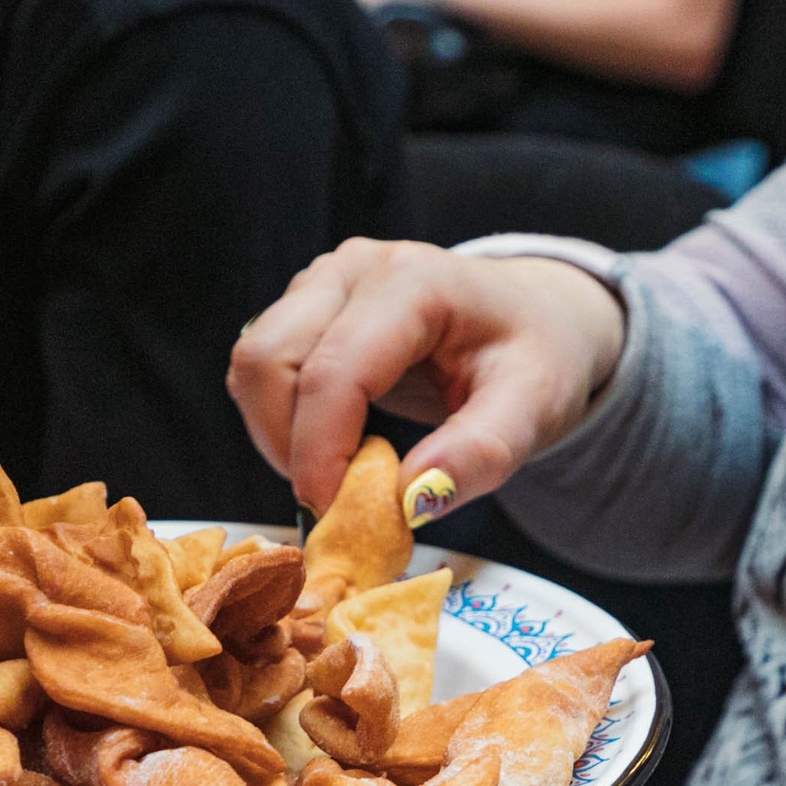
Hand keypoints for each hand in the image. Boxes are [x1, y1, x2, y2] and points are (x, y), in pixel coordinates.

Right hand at [228, 240, 624, 515]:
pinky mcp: (304, 306)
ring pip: (250, 366)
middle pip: (268, 362)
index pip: (332, 373)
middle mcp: (353, 269)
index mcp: (412, 283)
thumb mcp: (533, 409)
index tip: (335, 516)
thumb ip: (480, 454)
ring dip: (276, 435)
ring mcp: (320, 282)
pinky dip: (279, 420)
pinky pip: (258, 370)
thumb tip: (411, 501)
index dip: (319, 454)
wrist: (534, 318)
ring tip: (337, 471)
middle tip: (338, 500)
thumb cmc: (535, 356)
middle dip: (289, 447)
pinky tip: (331, 444)